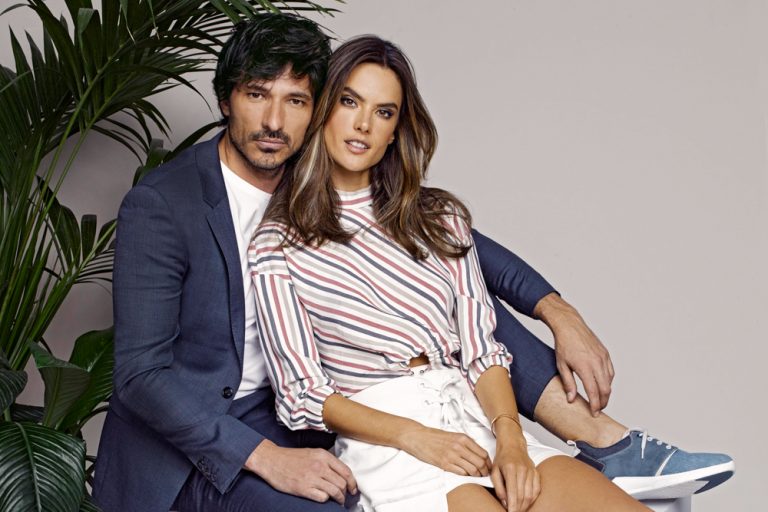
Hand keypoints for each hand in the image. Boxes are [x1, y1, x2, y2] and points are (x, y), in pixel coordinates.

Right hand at [245, 440, 356, 503]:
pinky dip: (325, 500)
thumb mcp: (312, 453)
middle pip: (342, 483)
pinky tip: (323, 498)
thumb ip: (326, 461)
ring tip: (338, 501)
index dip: (352, 483)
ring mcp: (311, 478)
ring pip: (335, 492)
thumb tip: (341, 474)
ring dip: (339, 499)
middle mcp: (319, 466)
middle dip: (346, 493)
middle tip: (344, 496)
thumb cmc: (291, 458)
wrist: (272, 460)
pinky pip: (322, 498)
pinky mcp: (303, 489)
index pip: (346, 471)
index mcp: (323, 455)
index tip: (353, 489)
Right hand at [399, 425, 491, 476]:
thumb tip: (479, 454)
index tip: (489, 466)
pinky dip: (465, 475)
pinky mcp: (444, 464)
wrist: (418, 437)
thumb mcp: (454, 435)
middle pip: (480, 463)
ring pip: (472, 470)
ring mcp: (452, 456)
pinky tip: (465, 474)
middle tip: (485, 473)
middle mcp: (459, 447)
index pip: (483, 453)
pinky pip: (461, 473)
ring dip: (476, 475)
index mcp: (463, 438)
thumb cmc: (434, 436)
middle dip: (485, 471)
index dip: (489, 462)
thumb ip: (466, 443)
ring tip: (476, 475)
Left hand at [491, 437, 539, 511]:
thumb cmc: (502, 458)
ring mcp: (531, 471)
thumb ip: (498, 487)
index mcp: (510, 469)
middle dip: (518, 507)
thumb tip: (504, 502)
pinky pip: (537, 489)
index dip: (512, 505)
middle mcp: (522, 470)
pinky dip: (533, 498)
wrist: (513, 445)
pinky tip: (527, 503)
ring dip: (525, 505)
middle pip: (522, 495)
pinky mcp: (536, 472)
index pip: (513, 492)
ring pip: (530, 494)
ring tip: (519, 509)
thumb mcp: (494, 471)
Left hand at [535, 293, 613, 414]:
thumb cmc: (563, 344)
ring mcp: (603, 357)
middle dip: (603, 402)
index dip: (595, 405)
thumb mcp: (561, 365)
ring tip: (599, 399)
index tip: (594, 413)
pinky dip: (608, 381)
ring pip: (610, 381)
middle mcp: (596, 362)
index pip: (594, 391)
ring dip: (606, 392)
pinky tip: (602, 385)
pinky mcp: (605, 353)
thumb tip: (572, 400)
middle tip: (598, 409)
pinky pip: (610, 371)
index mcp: (585, 366)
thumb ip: (568, 383)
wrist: (569, 325)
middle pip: (606, 389)